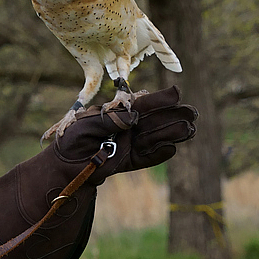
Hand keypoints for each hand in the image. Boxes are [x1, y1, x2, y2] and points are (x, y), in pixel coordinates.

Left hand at [53, 85, 196, 184]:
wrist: (66, 164)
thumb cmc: (72, 138)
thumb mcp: (84, 124)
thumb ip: (106, 120)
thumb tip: (131, 118)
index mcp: (119, 112)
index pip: (142, 104)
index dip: (159, 99)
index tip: (176, 94)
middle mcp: (128, 126)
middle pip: (154, 120)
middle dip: (174, 116)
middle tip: (193, 113)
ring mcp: (130, 144)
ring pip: (154, 137)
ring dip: (171, 133)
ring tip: (189, 130)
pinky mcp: (128, 161)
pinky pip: (146, 158)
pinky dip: (158, 154)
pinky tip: (172, 149)